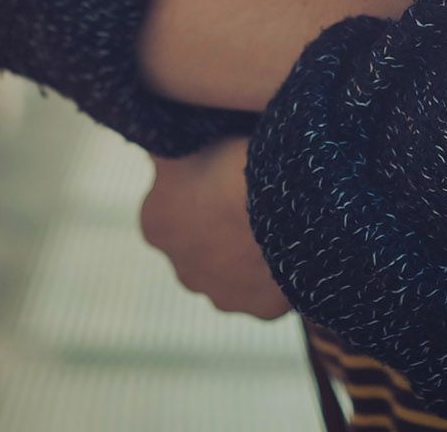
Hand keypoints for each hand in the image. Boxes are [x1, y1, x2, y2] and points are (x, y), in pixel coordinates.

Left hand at [140, 137, 290, 319]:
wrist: (282, 203)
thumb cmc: (230, 166)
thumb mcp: (185, 141)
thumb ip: (164, 147)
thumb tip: (153, 138)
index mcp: (157, 225)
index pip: (173, 208)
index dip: (199, 190)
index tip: (224, 175)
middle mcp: (182, 269)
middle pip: (201, 247)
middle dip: (220, 229)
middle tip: (250, 198)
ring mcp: (222, 293)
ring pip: (234, 273)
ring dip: (248, 254)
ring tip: (275, 219)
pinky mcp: (259, 308)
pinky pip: (271, 288)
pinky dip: (280, 271)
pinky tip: (293, 242)